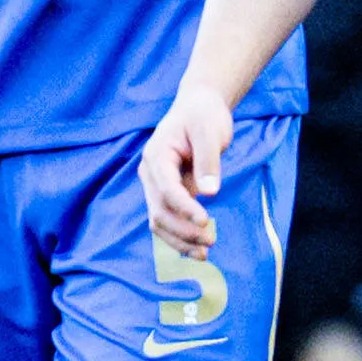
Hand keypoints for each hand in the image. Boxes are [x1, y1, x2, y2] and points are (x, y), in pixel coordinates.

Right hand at [137, 83, 238, 257]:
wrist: (197, 107)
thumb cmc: (204, 115)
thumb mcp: (209, 131)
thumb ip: (208, 160)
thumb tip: (210, 192)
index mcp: (157, 155)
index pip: (166, 189)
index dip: (184, 208)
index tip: (205, 220)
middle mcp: (150, 172)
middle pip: (159, 210)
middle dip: (183, 230)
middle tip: (211, 241)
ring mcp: (155, 184)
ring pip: (159, 220)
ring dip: (179, 240)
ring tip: (204, 253)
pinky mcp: (165, 193)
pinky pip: (166, 220)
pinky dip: (178, 237)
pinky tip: (195, 249)